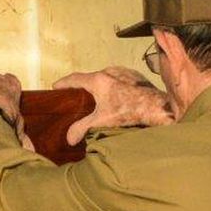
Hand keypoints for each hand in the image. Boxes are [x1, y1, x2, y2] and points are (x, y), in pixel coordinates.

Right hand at [53, 66, 173, 144]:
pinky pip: (120, 78)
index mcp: (97, 80)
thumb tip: (69, 139)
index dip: (63, 83)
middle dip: (83, 86)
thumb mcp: (102, 121)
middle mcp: (109, 71)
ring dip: (101, 85)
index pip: (74, 78)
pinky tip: (118, 95)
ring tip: (99, 97)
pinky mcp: (135, 75)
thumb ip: (83, 128)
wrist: (155, 106)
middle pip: (90, 78)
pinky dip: (115, 85)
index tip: (56, 86)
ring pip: (106, 77)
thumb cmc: (128, 112)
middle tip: (78, 95)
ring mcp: (123, 71)